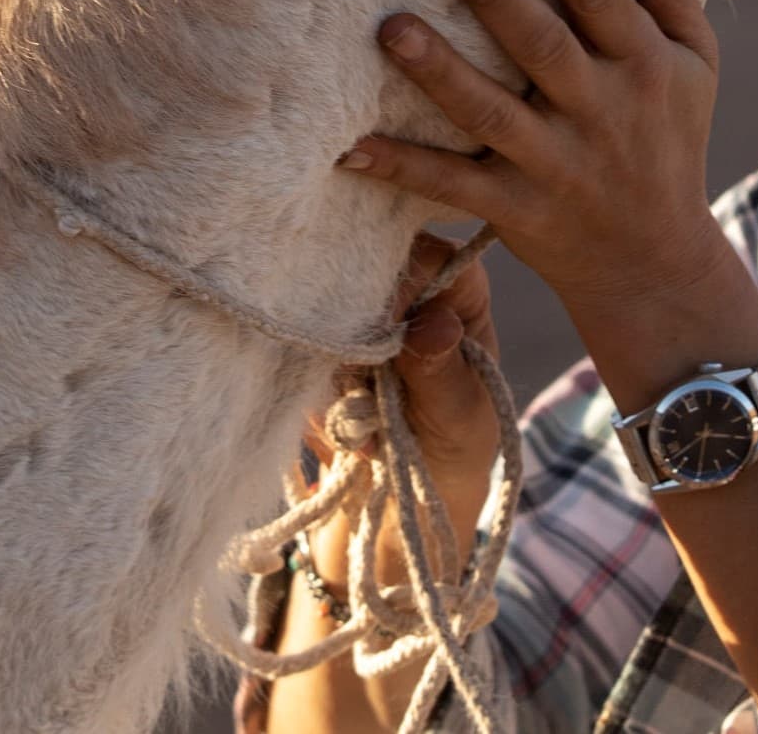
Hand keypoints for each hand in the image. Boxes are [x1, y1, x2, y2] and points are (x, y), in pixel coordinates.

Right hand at [303, 232, 505, 570]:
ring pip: (321, 315)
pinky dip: (317, 400)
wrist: (401, 503)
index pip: (420, 255)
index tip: (386, 338)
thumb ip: (444, 373)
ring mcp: (354, 312)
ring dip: (338, 379)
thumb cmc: (455, 451)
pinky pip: (296, 353)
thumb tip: (436, 326)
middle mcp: (404, 287)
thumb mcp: (461, 420)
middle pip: (361, 273)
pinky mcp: (314, 344)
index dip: (397, 289)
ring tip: (372, 428)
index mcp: (456, 288)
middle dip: (359, 339)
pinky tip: (350, 434)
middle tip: (373, 396)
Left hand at [337, 0, 744, 333]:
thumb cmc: (669, 136)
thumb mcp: (693, 60)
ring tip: (390, 28)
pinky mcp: (515, 209)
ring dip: (440, 72)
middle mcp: (598, 111)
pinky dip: (404, 168)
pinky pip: (453, 187)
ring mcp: (554, 164)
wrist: (655, 262)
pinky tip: (351, 145)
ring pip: (491, 113)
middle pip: (542, 45)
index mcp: (641, 63)